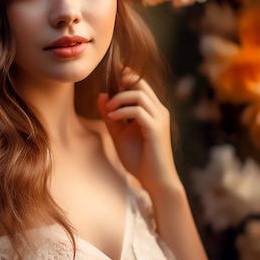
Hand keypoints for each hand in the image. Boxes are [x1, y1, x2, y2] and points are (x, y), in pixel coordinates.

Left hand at [96, 69, 178, 195]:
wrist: (154, 180)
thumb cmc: (139, 159)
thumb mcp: (119, 134)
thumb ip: (110, 116)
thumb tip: (101, 95)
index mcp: (152, 110)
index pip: (140, 84)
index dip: (124, 78)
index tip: (108, 83)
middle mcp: (159, 111)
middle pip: (141, 83)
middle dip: (122, 82)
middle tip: (107, 92)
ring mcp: (159, 119)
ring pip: (139, 95)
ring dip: (119, 98)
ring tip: (108, 109)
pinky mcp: (156, 129)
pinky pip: (138, 111)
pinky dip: (122, 111)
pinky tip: (111, 117)